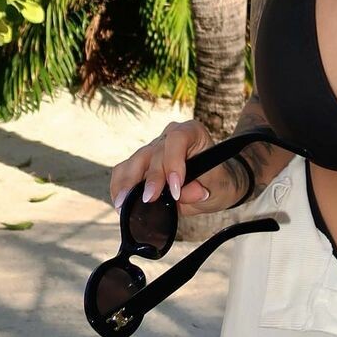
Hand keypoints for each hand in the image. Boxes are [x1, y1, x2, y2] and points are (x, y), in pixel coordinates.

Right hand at [108, 119, 242, 217]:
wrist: (214, 184)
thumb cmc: (217, 182)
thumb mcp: (217, 188)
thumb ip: (198, 190)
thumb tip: (178, 194)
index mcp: (192, 132)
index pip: (178, 139)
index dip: (173, 162)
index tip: (175, 188)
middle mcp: (170, 136)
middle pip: (154, 152)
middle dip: (151, 178)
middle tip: (148, 200)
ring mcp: (154, 148)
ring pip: (135, 160)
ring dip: (128, 182)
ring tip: (124, 204)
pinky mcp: (141, 163)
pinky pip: (124, 170)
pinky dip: (120, 185)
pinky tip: (120, 202)